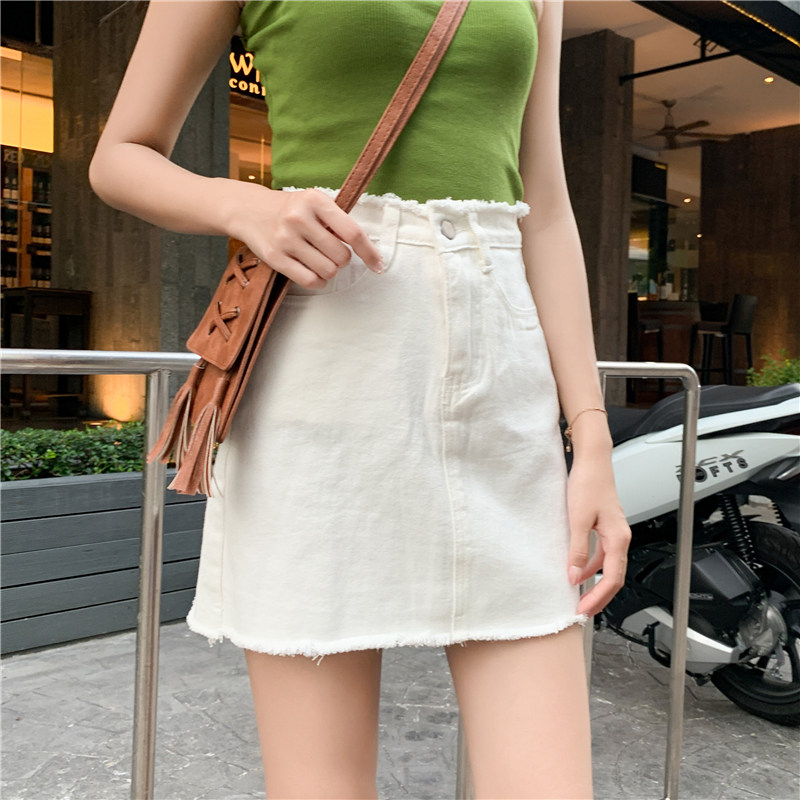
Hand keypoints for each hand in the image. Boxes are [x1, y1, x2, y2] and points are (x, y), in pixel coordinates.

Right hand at [227, 185, 383, 287]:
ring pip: (327, 271)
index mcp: (315, 200)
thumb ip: (337, 221)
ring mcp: (285, 239)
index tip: (377, 265)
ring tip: (319, 260)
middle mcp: (299, 218)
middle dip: (342, 260)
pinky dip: (318, 282)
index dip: (369, 252)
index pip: (353, 233)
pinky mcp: (275, 258)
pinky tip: (315, 273)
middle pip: (341, 257)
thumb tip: (365, 250)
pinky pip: (309, 281)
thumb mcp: (314, 203)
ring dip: (329, 271)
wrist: (248, 209)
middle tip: (330, 252)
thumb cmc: (291, 209)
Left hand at [565, 453, 630, 616]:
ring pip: (609, 567)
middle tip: (584, 610)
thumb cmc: (588, 484)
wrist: (593, 462)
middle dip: (600, 596)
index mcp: (618, 538)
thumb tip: (575, 575)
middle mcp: (621, 538)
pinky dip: (592, 567)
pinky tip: (579, 570)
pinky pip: (603, 555)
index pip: (613, 578)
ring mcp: (615, 533)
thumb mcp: (578, 519)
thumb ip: (577, 549)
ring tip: (580, 596)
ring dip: (596, 583)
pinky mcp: (606, 528)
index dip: (599, 597)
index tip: (584, 608)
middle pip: (615, 577)